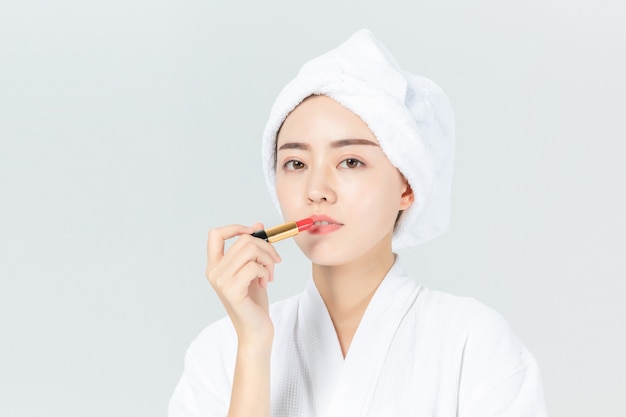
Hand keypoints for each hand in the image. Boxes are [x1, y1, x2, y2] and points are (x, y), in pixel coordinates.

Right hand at [206, 223, 280, 345]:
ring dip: (268, 260)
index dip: (236, 228)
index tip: (254, 233)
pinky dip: (266, 272)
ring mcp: (221, 281)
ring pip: (251, 250)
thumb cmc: (254, 302)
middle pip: (243, 240)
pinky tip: (265, 283)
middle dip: (266, 247)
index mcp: (215, 265)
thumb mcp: (254, 270)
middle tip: (274, 261)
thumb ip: (253, 249)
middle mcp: (214, 272)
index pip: (215, 234)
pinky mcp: (232, 290)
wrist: (256, 330)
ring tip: (270, 274)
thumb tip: (258, 225)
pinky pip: (254, 267)